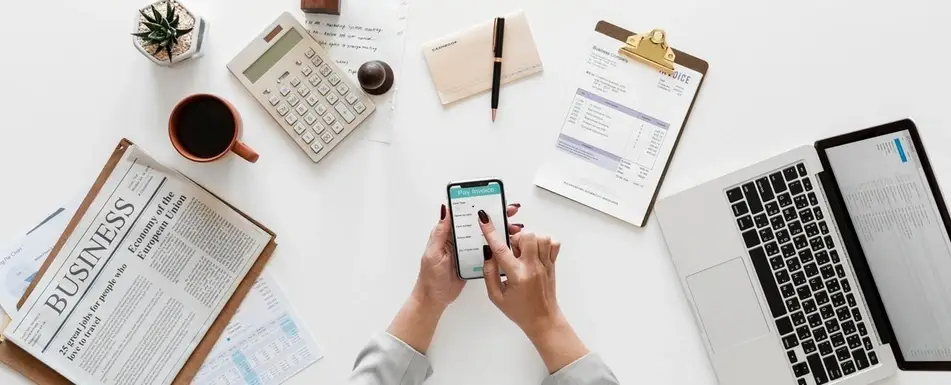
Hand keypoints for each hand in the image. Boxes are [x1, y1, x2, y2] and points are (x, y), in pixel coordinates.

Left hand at [388, 203, 522, 352]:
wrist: (435, 298)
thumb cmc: (430, 276)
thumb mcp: (434, 252)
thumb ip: (440, 232)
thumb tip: (445, 209)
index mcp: (448, 233)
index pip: (465, 214)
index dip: (479, 205)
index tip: (492, 199)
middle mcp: (460, 238)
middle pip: (479, 223)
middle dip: (496, 216)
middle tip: (511, 211)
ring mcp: (468, 249)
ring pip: (487, 236)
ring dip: (500, 230)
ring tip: (515, 228)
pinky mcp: (475, 260)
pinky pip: (489, 250)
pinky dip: (499, 246)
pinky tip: (510, 244)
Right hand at [478, 211, 587, 372]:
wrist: (543, 319)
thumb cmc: (519, 310)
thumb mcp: (496, 296)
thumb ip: (489, 273)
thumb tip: (488, 254)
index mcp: (517, 276)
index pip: (501, 249)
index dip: (490, 232)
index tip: (484, 219)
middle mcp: (533, 268)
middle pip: (526, 236)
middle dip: (515, 238)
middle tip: (511, 250)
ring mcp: (545, 265)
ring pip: (541, 237)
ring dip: (530, 239)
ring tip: (523, 251)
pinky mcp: (553, 264)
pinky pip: (554, 244)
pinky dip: (544, 242)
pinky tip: (535, 252)